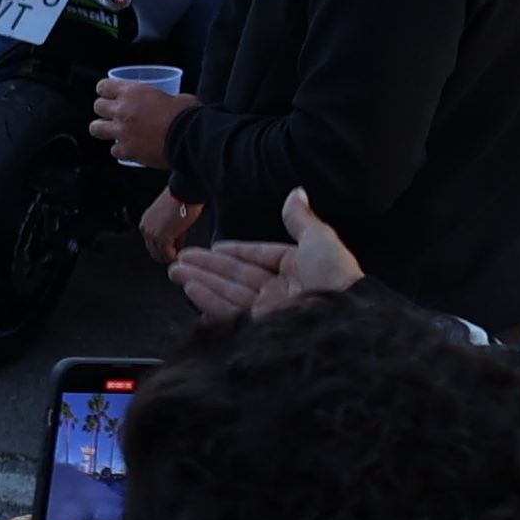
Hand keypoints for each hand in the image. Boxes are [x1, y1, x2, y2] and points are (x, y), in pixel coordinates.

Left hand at [85, 76, 185, 168]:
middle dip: (104, 110)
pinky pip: (114, 150)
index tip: (108, 94)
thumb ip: (162, 98)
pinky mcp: (126, 151)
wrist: (190, 139)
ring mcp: (121, 132)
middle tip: (113, 114)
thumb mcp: (174, 96)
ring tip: (113, 132)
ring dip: (103, 129)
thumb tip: (168, 102)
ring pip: (96, 129)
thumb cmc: (187, 114)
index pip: (104, 86)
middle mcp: (122, 110)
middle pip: (98, 107)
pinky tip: (129, 150)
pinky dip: (121, 150)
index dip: (105, 90)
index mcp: (132, 92)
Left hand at [138, 185, 203, 265]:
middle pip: (153, 251)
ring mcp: (152, 234)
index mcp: (146, 222)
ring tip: (182, 249)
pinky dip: (175, 255)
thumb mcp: (169, 216)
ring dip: (171, 254)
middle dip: (167, 253)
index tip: (176, 245)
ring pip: (159, 255)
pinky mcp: (162, 237)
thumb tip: (175, 242)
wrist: (184, 191)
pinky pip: (168, 254)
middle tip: (178, 251)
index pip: (152, 243)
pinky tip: (182, 250)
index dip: (165, 246)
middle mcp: (145, 228)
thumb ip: (168, 229)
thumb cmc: (181, 198)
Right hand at [166, 186, 363, 323]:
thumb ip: (300, 218)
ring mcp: (270, 310)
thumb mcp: (319, 238)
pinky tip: (190, 288)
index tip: (214, 247)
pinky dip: (207, 300)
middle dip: (207, 266)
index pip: (259, 257)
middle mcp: (283, 291)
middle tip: (182, 258)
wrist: (344, 318)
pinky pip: (228, 312)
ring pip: (228, 292)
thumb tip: (296, 193)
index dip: (235, 251)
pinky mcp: (260, 327)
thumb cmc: (336, 277)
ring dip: (200, 280)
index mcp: (299, 269)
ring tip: (176, 270)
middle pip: (237, 276)